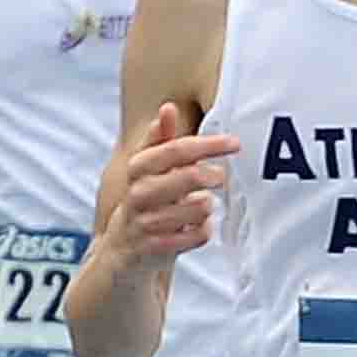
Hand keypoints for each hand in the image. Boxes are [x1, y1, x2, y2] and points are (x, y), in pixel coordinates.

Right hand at [108, 101, 238, 266]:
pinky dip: (203, 231)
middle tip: (220, 177)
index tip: (235, 143)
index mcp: (138, 168)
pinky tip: (201, 227)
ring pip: (194, 209)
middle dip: (210, 176)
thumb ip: (160, 140)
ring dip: (206, 206)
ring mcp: (145, 223)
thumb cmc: (143, 200)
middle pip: (186, 177)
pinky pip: (193, 236)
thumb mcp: (147, 169)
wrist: (121, 249)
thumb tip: (167, 107)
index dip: (208, 144)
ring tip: (204, 204)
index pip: (175, 149)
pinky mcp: (154, 248)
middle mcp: (138, 194)